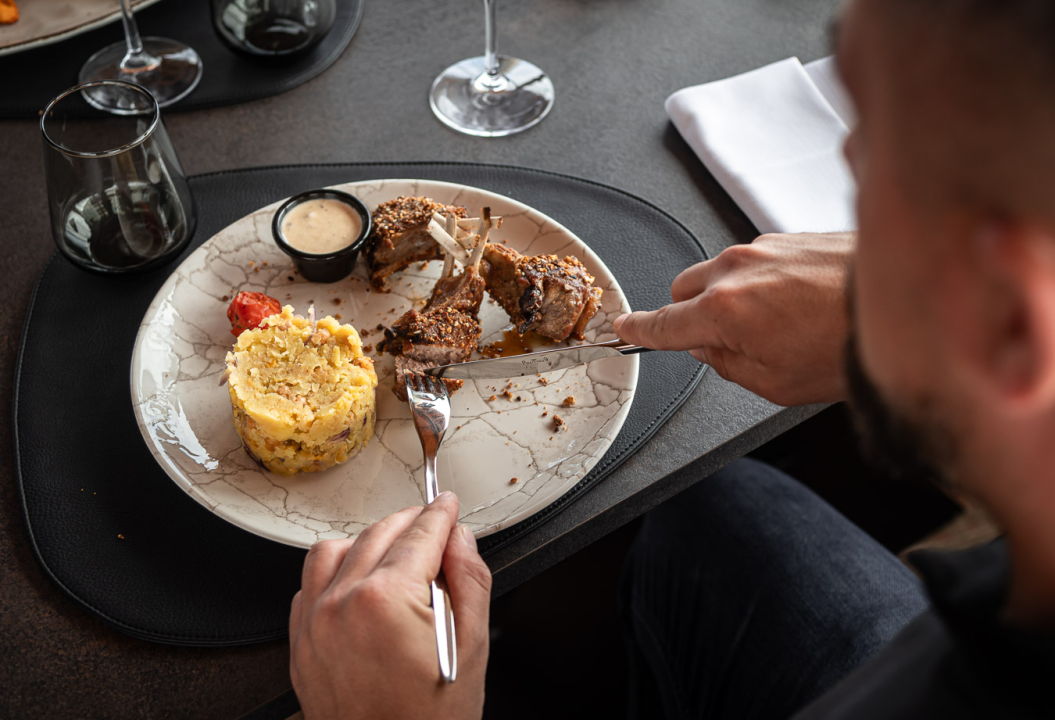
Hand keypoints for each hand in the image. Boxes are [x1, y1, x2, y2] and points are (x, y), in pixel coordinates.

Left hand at [289, 493, 490, 719]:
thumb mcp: (472, 646)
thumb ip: (469, 579)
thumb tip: (460, 540)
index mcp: (386, 599)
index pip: (419, 533)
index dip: (440, 514)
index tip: (447, 504)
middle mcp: (341, 603)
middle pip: (379, 533)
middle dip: (411, 523)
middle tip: (435, 528)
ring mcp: (314, 623)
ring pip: (335, 549)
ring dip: (368, 542)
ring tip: (397, 556)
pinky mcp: (300, 644)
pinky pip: (308, 585)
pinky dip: (335, 573)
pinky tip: (361, 584)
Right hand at [615, 233, 854, 405]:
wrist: (907, 302)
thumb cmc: (847, 345)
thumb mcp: (774, 384)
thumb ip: (725, 364)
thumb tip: (708, 347)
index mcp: (725, 310)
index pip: (664, 322)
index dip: (639, 329)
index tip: (625, 327)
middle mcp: (738, 268)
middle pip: (684, 289)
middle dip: (694, 314)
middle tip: (730, 341)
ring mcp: (765, 246)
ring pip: (721, 272)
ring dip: (734, 296)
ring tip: (784, 325)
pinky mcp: (791, 235)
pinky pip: (757, 260)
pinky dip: (765, 282)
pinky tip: (802, 305)